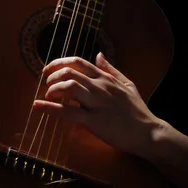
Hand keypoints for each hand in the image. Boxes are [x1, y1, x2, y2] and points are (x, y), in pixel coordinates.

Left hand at [33, 52, 161, 157]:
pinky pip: (69, 112)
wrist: (148, 133)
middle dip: (52, 76)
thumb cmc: (138, 110)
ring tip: (47, 95)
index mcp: (106, 78)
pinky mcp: (94, 121)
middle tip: (45, 83)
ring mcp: (97, 104)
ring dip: (52, 89)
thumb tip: (99, 54)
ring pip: (69, 87)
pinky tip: (39, 106)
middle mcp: (100, 87)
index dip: (59, 63)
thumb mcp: (127, 84)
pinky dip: (50, 109)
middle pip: (70, 72)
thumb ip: (111, 69)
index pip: (79, 62)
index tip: (48, 68)